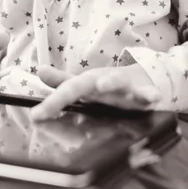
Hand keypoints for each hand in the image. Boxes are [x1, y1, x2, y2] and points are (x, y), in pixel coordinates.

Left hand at [31, 64, 160, 120]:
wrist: (145, 77)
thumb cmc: (110, 85)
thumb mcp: (86, 84)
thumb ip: (63, 81)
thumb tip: (39, 72)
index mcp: (87, 83)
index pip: (66, 92)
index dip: (51, 103)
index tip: (35, 116)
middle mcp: (102, 82)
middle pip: (85, 84)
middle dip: (73, 88)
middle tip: (61, 95)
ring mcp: (123, 85)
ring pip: (116, 82)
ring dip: (110, 82)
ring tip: (102, 85)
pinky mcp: (143, 90)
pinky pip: (147, 92)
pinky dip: (149, 94)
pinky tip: (152, 98)